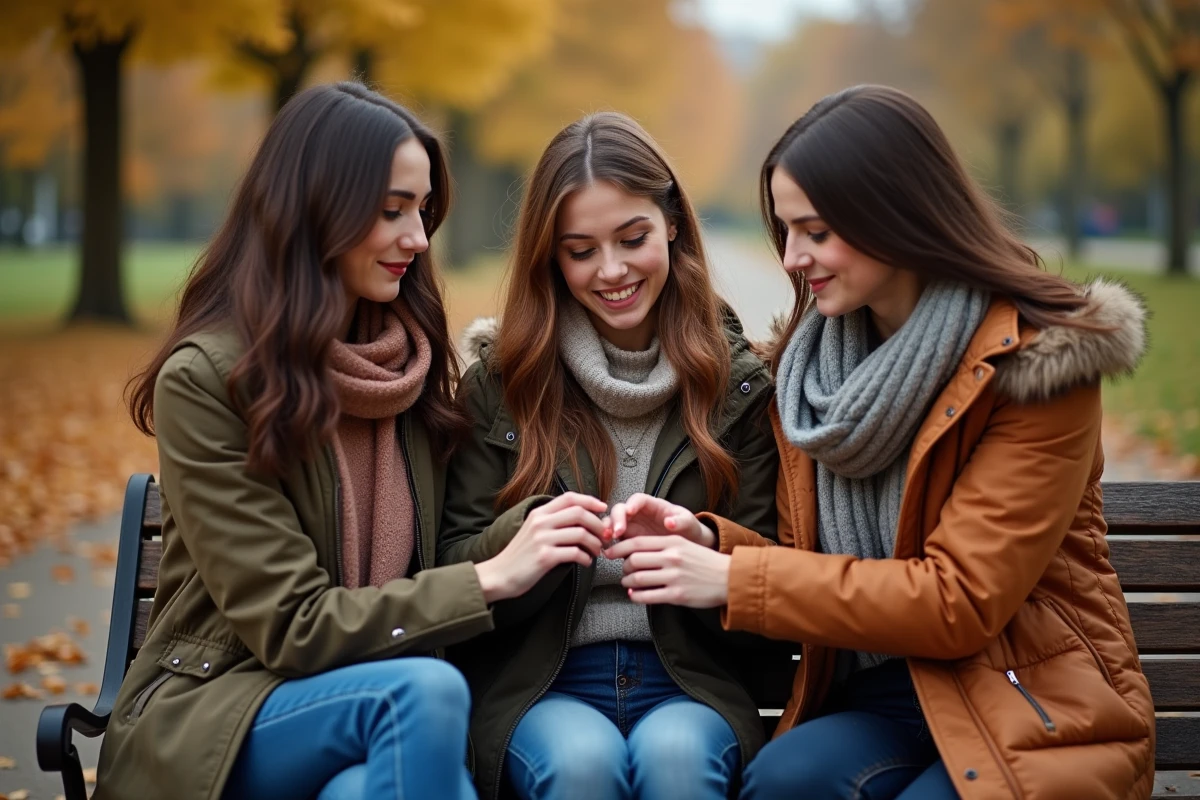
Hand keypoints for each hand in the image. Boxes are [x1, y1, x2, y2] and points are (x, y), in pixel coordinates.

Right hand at [476, 492, 606, 602]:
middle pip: (579, 513)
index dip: (590, 501)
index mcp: (539, 513)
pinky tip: (586, 562)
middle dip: (598, 524)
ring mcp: (542, 539)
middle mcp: (540, 522)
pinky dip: (586, 558)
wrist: (499, 575)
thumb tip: (583, 518)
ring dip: (595, 543)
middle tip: (605, 536)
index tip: (603, 508)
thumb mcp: (533, 530)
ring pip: (581, 533)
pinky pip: (575, 553)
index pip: (570, 498)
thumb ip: (553, 522)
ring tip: (597, 551)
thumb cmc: (520, 555)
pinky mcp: (545, 557)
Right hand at [603, 493, 714, 549]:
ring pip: (612, 523)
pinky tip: (607, 548)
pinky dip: (608, 542)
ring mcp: (631, 527)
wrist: (687, 544)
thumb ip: (681, 521)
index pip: (638, 499)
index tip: (630, 511)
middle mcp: (638, 514)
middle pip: (621, 509)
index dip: (632, 504)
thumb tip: (670, 522)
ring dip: (607, 529)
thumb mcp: (688, 523)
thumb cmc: (688, 529)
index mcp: (653, 506)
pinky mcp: (628, 540)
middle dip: (616, 519)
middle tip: (617, 531)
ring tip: (607, 540)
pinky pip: (613, 538)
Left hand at [604, 535, 730, 608]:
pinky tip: (634, 594)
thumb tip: (637, 551)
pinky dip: (636, 595)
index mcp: (672, 542)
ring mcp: (674, 577)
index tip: (610, 553)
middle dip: (623, 566)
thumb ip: (663, 546)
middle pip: (634, 560)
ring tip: (628, 582)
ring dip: (628, 581)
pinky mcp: (677, 595)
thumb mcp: (685, 545)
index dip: (619, 548)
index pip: (637, 542)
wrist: (729, 578)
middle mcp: (672, 557)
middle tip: (623, 570)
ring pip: (638, 578)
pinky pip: (647, 596)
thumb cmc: (706, 562)